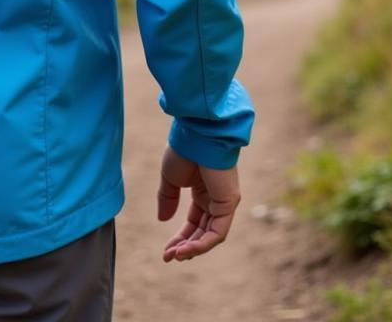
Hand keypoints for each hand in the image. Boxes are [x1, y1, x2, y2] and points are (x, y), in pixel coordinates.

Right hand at [157, 145, 240, 261]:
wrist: (195, 135)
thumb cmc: (183, 151)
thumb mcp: (170, 178)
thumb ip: (167, 199)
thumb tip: (163, 220)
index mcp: (203, 191)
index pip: (194, 222)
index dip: (180, 237)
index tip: (165, 250)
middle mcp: (216, 199)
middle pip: (202, 231)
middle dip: (185, 246)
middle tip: (168, 257)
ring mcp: (224, 202)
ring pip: (210, 235)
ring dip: (192, 248)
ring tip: (175, 255)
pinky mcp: (229, 203)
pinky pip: (218, 231)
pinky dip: (203, 243)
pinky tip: (186, 248)